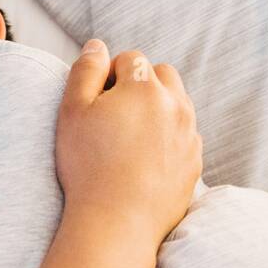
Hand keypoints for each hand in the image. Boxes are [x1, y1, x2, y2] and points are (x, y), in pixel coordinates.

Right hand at [57, 40, 201, 246]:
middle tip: (114, 113)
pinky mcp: (195, 162)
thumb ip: (85, 70)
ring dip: (157, 109)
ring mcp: (190, 134)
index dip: (109, 75)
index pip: (131, 59)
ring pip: (177, 104)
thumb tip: (97, 46)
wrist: (117, 222)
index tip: (96, 102)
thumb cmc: (89, 165)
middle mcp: (176, 104)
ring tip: (129, 137)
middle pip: (163, 75)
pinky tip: (144, 159)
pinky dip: (168, 138)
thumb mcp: (72, 111)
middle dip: (141, 84)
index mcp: (145, 87)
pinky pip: (184, 136)